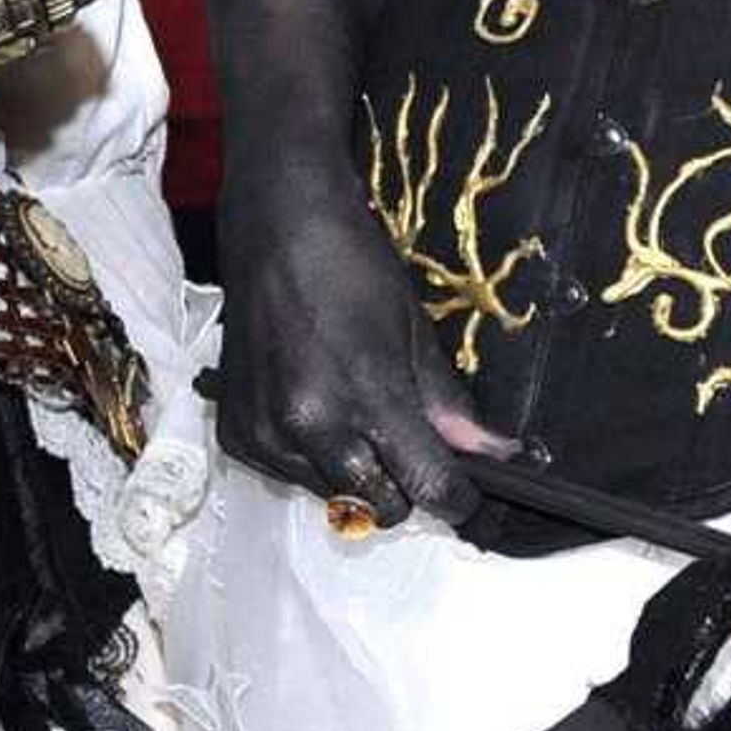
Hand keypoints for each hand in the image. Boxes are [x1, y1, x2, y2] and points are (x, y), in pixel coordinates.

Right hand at [214, 155, 501, 529]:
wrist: (277, 224)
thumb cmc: (353, 264)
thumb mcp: (414, 330)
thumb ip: (448, 403)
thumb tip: (494, 454)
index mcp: (364, 397)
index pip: (426, 485)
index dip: (458, 499)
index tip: (471, 499)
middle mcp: (309, 428)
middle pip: (379, 506)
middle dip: (406, 488)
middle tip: (412, 448)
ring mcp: (266, 434)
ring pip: (333, 496)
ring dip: (356, 474)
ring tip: (357, 414)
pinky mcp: (236, 432)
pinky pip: (289, 475)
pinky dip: (311, 459)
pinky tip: (316, 408)